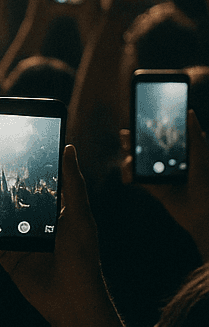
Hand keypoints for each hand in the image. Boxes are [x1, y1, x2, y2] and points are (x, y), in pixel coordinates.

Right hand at [0, 145, 104, 326]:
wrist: (73, 301)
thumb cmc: (83, 258)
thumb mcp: (81, 218)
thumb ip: (73, 184)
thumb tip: (68, 148)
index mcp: (44, 207)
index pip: (21, 180)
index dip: (5, 167)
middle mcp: (25, 219)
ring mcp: (12, 237)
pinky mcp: (3, 256)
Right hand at [121, 109, 208, 252]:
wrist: (202, 214)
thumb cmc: (206, 185)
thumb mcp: (201, 158)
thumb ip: (195, 137)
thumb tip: (190, 112)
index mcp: (179, 150)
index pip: (161, 134)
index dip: (149, 125)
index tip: (138, 116)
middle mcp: (166, 159)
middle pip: (144, 145)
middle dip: (132, 139)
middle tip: (125, 135)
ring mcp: (156, 172)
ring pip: (135, 159)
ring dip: (127, 155)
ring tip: (128, 156)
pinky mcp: (150, 186)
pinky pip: (134, 177)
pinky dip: (127, 174)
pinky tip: (128, 173)